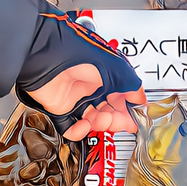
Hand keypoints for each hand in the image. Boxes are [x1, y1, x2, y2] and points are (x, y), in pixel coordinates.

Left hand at [27, 64, 146, 140]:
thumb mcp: (116, 67)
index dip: (130, 109)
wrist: (44, 56)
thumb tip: (141, 100)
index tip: (136, 118)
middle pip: (110, 112)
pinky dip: (80, 132)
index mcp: (106, 75)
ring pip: (94, 121)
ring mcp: (76, 99)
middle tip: (122, 122)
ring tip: (102, 120)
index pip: (123, 97)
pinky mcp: (61, 109)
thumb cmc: (78, 53)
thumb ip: (133, 85)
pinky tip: (84, 125)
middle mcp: (92, 87)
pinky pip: (72, 128)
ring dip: (101, 124)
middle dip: (118, 119)